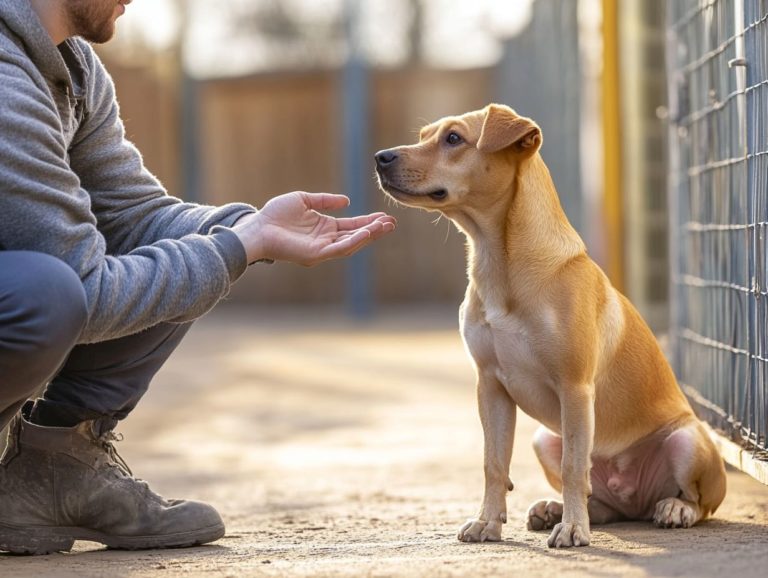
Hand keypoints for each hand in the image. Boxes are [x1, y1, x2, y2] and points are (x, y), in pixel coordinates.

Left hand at [232, 192, 395, 265]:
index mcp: (325, 227)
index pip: (352, 225)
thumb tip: (347, 201)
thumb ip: (324, 200)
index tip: (385, 216)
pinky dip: (352, 242)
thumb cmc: (276, 214)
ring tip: (384, 227)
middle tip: (392, 222)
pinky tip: (365, 234)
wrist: (257, 227)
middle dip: (375, 230)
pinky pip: (338, 249)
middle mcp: (326, 240)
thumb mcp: (304, 200)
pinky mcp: (315, 255)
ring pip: (350, 243)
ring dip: (368, 236)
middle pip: (356, 235)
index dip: (369, 221)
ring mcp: (321, 249)